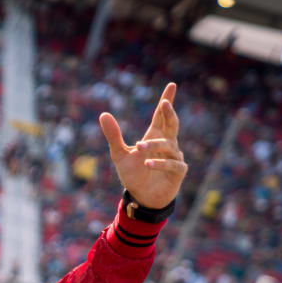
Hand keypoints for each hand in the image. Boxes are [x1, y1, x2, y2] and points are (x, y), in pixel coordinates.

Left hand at [99, 82, 187, 208]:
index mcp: (154, 137)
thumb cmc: (133, 174)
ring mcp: (174, 157)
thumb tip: (103, 114)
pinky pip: (172, 164)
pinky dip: (160, 163)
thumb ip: (113, 135)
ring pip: (169, 145)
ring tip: (139, 147)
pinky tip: (147, 164)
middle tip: (164, 104)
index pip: (161, 116)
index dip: (167, 101)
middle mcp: (167, 144)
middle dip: (169, 113)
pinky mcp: (177, 172)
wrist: (140, 197)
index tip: (171, 85)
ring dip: (154, 145)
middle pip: (171, 124)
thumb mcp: (119, 154)